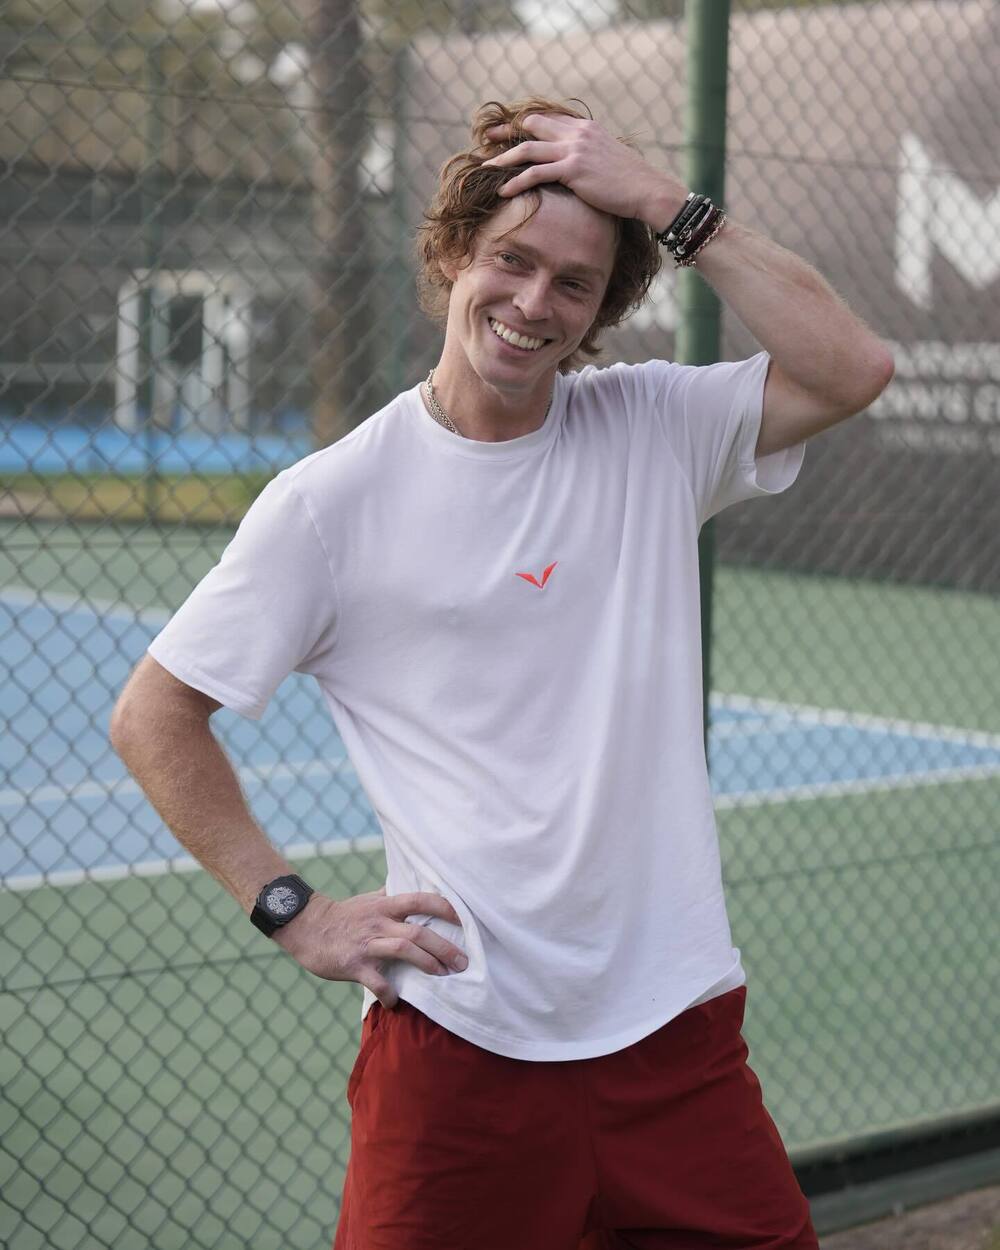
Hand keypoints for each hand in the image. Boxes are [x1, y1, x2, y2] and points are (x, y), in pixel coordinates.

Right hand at [273, 886, 467, 1008]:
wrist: (307, 927)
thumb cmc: (344, 914)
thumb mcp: (370, 899)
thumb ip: (393, 895)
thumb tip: (415, 885)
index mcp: (385, 905)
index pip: (421, 899)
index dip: (445, 907)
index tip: (464, 919)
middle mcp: (379, 922)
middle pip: (418, 931)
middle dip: (444, 947)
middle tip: (463, 961)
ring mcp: (367, 943)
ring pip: (403, 950)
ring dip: (427, 963)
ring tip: (443, 975)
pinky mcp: (354, 964)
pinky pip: (377, 981)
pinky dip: (390, 993)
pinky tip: (396, 1000)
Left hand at [481, 113, 687, 227]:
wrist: (647, 189)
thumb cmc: (630, 182)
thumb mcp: (607, 160)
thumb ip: (589, 155)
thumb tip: (576, 167)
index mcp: (585, 128)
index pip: (548, 119)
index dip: (525, 124)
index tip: (506, 131)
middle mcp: (577, 133)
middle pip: (533, 126)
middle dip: (507, 132)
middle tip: (487, 142)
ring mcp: (575, 149)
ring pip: (528, 149)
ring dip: (503, 159)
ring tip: (486, 168)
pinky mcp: (573, 169)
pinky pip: (536, 173)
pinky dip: (516, 181)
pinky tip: (503, 191)